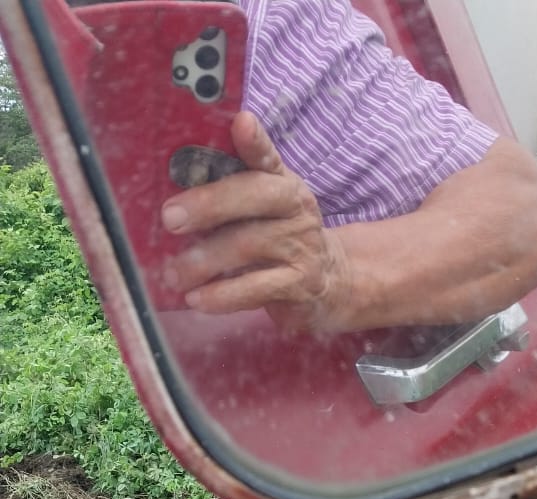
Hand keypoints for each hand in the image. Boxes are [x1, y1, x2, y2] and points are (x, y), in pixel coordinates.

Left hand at [161, 112, 351, 333]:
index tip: (241, 123)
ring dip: (205, 260)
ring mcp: (302, 248)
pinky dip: (223, 295)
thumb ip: (229, 191)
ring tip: (173, 273)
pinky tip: (197, 299)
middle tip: (169, 218)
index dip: (255, 142)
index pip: (267, 157)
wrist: (331, 283)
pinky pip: (256, 289)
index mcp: (283, 183)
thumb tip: (172, 186)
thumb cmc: (279, 239)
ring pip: (248, 245)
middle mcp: (297, 209)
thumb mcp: (262, 210)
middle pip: (254, 197)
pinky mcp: (301, 286)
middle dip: (208, 205)